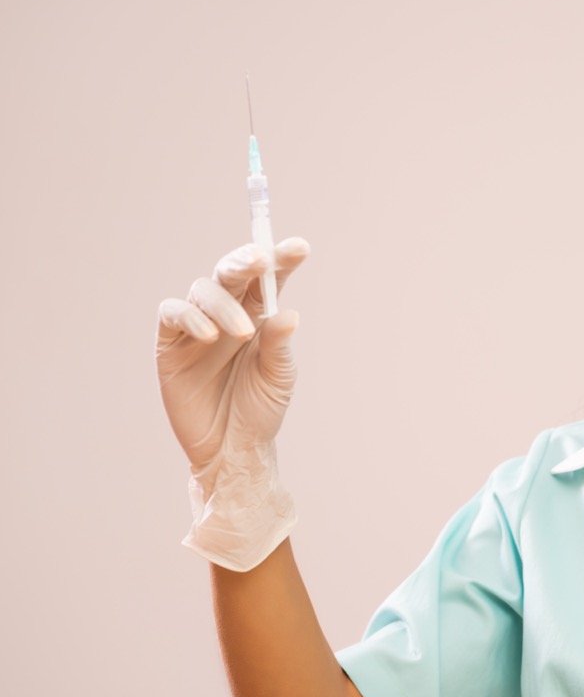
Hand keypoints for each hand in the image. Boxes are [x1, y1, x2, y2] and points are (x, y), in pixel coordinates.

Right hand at [156, 237, 310, 570]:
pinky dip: (190, 317)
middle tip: (261, 261)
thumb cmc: (260, 410)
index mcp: (260, 315)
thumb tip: (287, 314)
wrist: (231, 449)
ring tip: (243, 333)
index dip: (282, 258)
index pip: (270, 277)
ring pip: (203, 289)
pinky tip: (209, 336)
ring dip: (223, 304)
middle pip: (232, 271)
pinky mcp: (170, 344)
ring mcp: (198, 326)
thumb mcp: (278, 378)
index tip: (299, 247)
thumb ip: (279, 346)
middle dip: (246, 260)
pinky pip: (172, 314)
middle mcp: (229, 313)